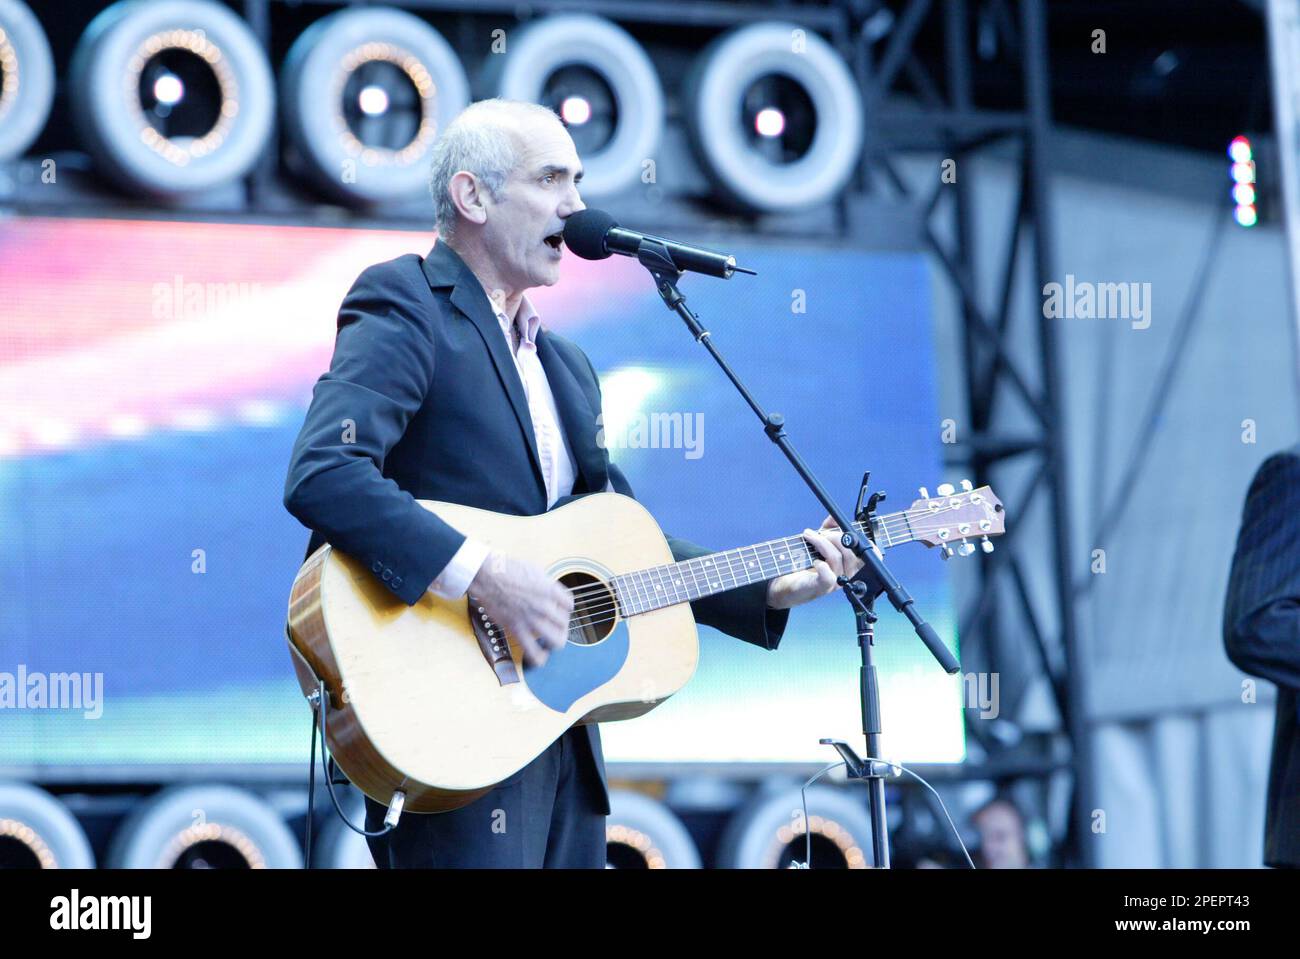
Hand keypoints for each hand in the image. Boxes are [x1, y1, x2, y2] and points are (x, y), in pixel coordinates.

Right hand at [468, 551, 573, 666]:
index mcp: (551, 590)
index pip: (569, 605)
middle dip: (562, 625)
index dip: (564, 608)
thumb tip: (551, 593)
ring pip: (557, 641)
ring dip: (554, 642)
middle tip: (555, 626)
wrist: (487, 576)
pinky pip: (534, 653)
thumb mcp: (535, 571)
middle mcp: (545, 606)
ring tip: (549, 642)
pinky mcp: (517, 630)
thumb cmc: (507, 569)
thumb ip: (546, 585)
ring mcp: (532, 620)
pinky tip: (541, 655)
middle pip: (565, 623)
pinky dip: (540, 657)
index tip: (558, 609)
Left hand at [765, 515, 878, 609]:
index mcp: (851, 564)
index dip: (869, 545)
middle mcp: (847, 575)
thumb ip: (829, 528)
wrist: (786, 582)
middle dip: (834, 537)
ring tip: (809, 537)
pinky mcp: (822, 587)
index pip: (871, 557)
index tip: (854, 533)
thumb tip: (834, 516)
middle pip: (851, 553)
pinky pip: (828, 576)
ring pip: (836, 558)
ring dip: (821, 542)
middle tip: (820, 533)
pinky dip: (821, 565)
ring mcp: (836, 583)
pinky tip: (813, 560)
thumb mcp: (819, 542)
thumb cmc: (805, 563)